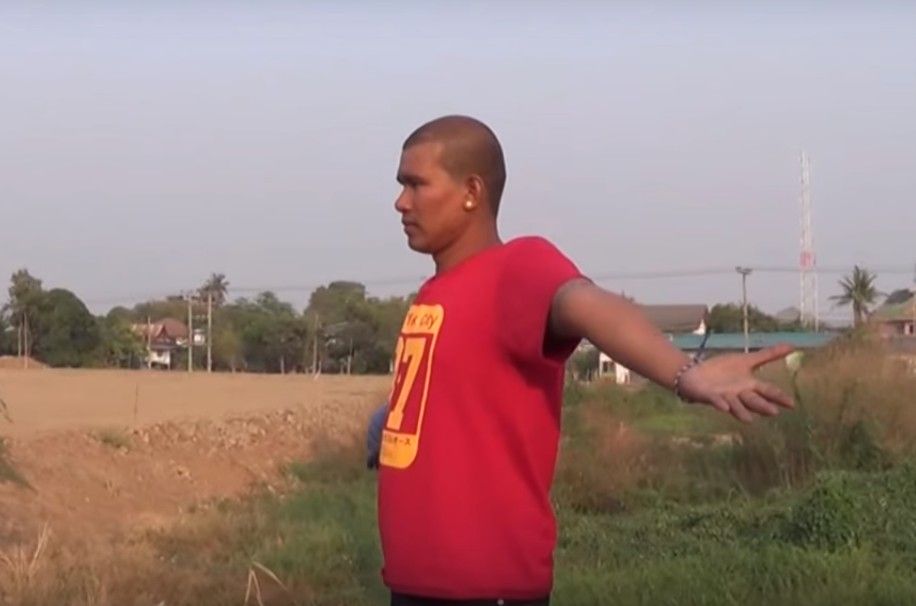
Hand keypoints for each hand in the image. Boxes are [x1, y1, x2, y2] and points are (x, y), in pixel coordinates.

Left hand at [677, 344, 794, 422]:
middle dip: (762, 406)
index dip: (778, 397)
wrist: (696, 373)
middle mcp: (739, 394)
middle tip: (773, 412)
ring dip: (741, 411)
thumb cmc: (723, 370)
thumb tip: (792, 346)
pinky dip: (719, 403)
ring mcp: (724, 397)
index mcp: (750, 385)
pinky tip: (723, 406)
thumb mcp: (746, 360)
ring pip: (735, 406)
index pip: (767, 391)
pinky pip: (715, 401)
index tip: (792, 404)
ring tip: (749, 420)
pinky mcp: (709, 396)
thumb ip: (768, 355)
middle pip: (753, 401)